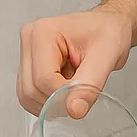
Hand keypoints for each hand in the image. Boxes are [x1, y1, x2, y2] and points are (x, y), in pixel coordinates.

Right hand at [17, 8, 133, 116]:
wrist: (109, 26)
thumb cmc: (109, 32)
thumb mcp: (107, 56)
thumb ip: (89, 84)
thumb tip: (74, 110)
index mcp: (43, 32)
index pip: (43, 79)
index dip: (64, 94)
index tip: (85, 94)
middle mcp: (29, 40)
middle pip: (31, 90)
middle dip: (57, 100)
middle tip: (82, 91)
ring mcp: (27, 53)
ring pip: (27, 96)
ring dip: (52, 101)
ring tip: (75, 85)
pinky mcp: (29, 66)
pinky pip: (30, 95)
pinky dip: (48, 100)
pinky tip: (65, 88)